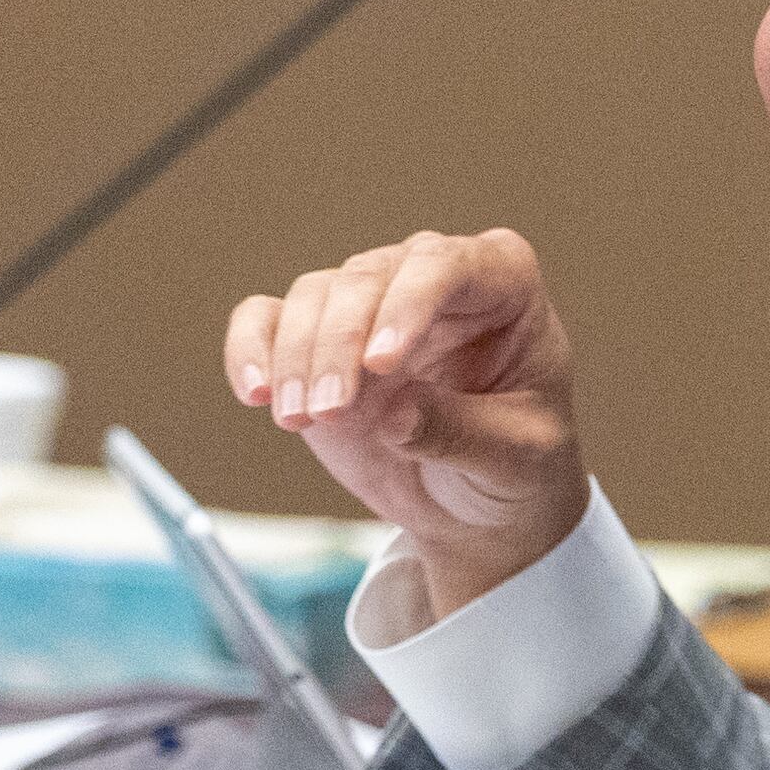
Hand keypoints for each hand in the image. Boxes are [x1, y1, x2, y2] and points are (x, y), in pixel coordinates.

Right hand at [222, 228, 587, 615]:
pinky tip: (255, 394)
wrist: (479, 504)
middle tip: (329, 411)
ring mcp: (372, 305)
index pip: (449, 265)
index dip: (409, 305)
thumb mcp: (516, 460)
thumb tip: (394, 414)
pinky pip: (267, 318)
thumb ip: (461, 434)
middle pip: (368, 276)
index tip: (381, 365)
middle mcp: (433, 279)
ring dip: (297, 357)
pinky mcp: (318, 340)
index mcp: (505, 289)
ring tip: (300, 421)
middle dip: (339, 342)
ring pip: (315, 295)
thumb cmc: (520, 467)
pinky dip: (250, 349)